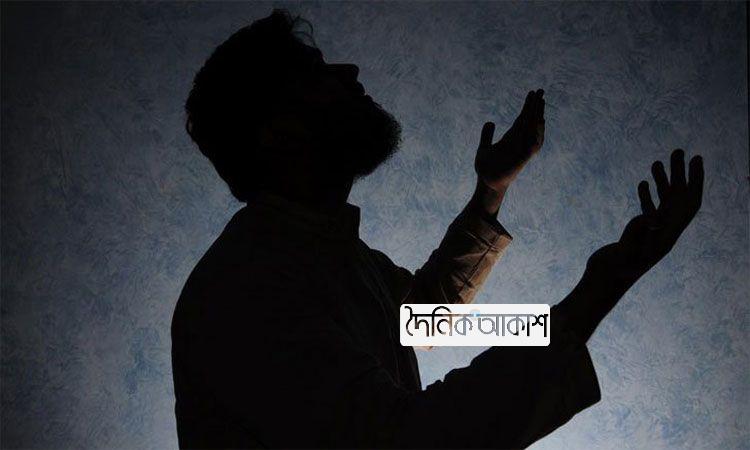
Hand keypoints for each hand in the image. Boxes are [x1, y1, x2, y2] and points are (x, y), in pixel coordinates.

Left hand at [474, 89, 545, 192]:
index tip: (532, 94)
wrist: (487, 183)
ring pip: (532, 129)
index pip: (521, 119)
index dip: (527, 106)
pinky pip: (532, 144)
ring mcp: (521, 149)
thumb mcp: (484, 147)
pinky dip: (536, 134)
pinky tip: (539, 123)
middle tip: (541, 90)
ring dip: (537, 116)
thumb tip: (490, 122)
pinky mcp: (521, 159)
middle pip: (529, 120)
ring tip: (540, 102)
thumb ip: (487, 135)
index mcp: (510, 138)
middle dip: (535, 106)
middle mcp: (518, 142)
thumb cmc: (486, 168)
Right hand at [588, 149, 703, 284]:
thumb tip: (649, 216)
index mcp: (667, 235)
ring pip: (664, 202)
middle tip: (678, 151)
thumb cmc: (614, 270)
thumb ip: (637, 234)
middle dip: (681, 175)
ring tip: (659, 162)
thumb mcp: (626, 251)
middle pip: (679, 198)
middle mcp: (663, 232)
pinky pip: (650, 210)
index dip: (695, 181)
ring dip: (664, 182)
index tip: (696, 159)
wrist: (603, 282)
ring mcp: (651, 233)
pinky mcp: (639, 234)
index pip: (688, 204)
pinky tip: (643, 183)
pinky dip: (649, 195)